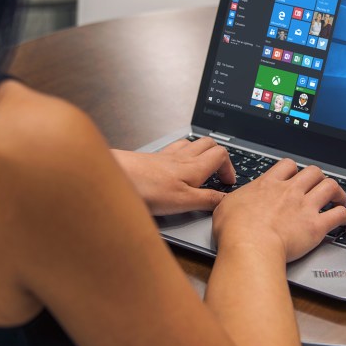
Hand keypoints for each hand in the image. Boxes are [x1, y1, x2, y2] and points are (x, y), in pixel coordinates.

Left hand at [112, 137, 235, 215]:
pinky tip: (175, 164)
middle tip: (218, 175)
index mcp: (194, 167)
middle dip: (218, 156)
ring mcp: (166, 155)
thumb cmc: (148, 189)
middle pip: (208, 143)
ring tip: (201, 168)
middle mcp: (182, 157)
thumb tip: (226, 200)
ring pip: (191, 144)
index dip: (229, 168)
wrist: (117, 175)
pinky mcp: (152, 158)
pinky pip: (173, 148)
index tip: (227, 184)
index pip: (221, 154)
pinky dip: (182, 153)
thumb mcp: (183, 202)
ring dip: (200, 152)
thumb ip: (207, 200)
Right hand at [212, 159, 345, 261]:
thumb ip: (232, 201)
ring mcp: (305, 206)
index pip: (287, 165)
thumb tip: (228, 202)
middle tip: (319, 185)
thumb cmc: (234, 230)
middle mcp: (290, 191)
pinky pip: (339, 214)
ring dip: (337, 191)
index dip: (294, 169)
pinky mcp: (316, 225)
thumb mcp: (225, 208)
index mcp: (268, 184)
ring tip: (339, 197)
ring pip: (330, 186)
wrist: (250, 245)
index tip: (295, 176)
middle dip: (318, 177)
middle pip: (313, 172)